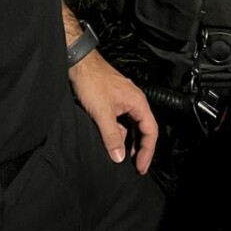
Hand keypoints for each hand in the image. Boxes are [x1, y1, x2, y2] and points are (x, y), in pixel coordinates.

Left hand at [68, 52, 157, 174]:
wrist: (79, 63)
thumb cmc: (92, 81)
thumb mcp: (102, 112)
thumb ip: (112, 136)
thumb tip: (120, 157)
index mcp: (138, 102)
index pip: (151, 130)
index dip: (147, 150)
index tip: (140, 167)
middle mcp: (135, 101)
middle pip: (144, 129)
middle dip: (141, 149)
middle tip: (136, 167)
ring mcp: (125, 101)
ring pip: (132, 125)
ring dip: (128, 141)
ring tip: (123, 158)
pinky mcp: (114, 101)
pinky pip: (122, 121)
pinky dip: (120, 133)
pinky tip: (112, 142)